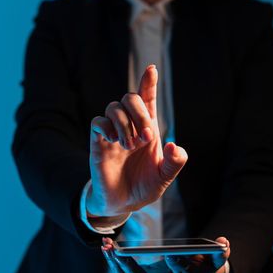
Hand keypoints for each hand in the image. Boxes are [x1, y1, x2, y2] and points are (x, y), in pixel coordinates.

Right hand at [87, 65, 187, 216]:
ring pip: (113, 107)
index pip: (148, 99)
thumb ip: (174, 163)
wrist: (122, 203)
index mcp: (148, 130)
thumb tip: (174, 145)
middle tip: (146, 138)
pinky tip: (114, 143)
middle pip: (130, 97)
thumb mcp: (164, 178)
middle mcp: (130, 126)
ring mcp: (113, 133)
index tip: (152, 69)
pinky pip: (97, 122)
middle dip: (140, 112)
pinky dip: (107, 128)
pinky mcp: (98, 142)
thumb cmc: (143, 187)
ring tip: (129, 146)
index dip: (149, 83)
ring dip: (124, 124)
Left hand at [101, 237, 230, 272]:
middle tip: (117, 251)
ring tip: (106, 246)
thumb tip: (224, 243)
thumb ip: (221, 253)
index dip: (176, 265)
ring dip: (115, 265)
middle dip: (129, 268)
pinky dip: (114, 262)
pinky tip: (107, 247)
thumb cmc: (206, 265)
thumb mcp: (216, 259)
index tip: (170, 254)